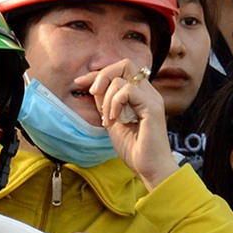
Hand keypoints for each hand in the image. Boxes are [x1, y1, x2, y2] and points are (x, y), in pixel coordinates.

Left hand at [87, 59, 177, 187]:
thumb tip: (95, 87)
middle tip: (93, 93)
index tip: (80, 83)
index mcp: (141, 95)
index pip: (121, 70)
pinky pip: (128, 91)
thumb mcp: (113, 121)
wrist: (150, 168)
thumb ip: (106, 103)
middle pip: (125, 64)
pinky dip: (115, 102)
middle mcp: (149, 93)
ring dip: (107, 98)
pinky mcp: (152, 107)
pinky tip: (115, 119)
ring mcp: (152, 99)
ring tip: (108, 118)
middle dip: (103, 75)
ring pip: (122, 78)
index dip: (99, 74)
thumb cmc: (135, 149)